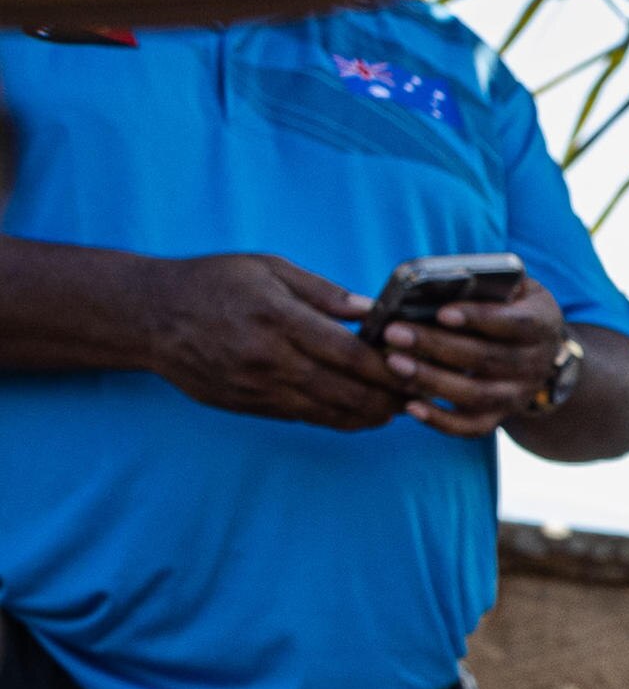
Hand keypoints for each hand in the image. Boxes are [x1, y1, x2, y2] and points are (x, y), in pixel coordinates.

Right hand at [138, 252, 402, 431]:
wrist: (148, 317)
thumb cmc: (211, 284)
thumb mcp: (266, 269)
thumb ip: (322, 292)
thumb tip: (371, 309)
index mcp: (277, 319)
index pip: (348, 354)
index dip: (390, 368)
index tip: (418, 369)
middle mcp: (269, 359)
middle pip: (347, 391)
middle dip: (390, 398)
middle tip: (420, 395)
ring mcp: (258, 388)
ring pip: (329, 413)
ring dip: (370, 415)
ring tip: (398, 409)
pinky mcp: (248, 406)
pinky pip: (304, 419)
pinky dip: (338, 419)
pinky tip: (360, 413)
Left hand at [381, 271, 572, 437]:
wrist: (539, 352)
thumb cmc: (511, 308)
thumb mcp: (512, 288)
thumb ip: (483, 283)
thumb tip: (427, 283)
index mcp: (541, 324)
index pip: (514, 323)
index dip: (479, 318)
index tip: (442, 313)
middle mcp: (535, 363)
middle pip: (486, 359)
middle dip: (437, 346)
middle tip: (394, 333)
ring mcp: (518, 394)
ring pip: (476, 394)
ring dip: (432, 380)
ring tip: (394, 363)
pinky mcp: (500, 416)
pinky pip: (472, 427)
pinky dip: (441, 422)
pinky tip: (412, 406)